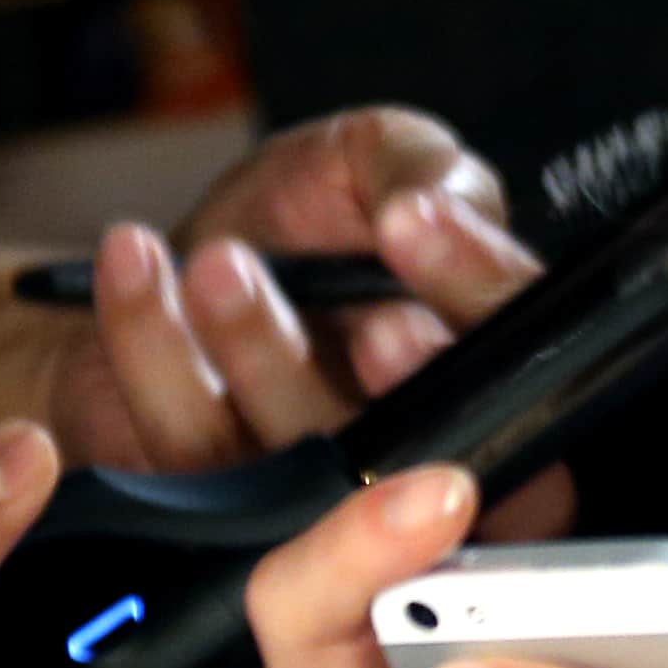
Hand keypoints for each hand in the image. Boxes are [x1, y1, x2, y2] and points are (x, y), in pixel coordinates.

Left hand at [51, 108, 544, 473]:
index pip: (529, 352)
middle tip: (366, 314)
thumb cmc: (295, 220)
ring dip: (260, 349)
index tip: (416, 222)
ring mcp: (311, 496)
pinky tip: (137, 261)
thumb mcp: (370, 158)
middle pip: (440, 444)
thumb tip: (437, 203)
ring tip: (221, 261)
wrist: (170, 264)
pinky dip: (153, 346)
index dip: (475, 289)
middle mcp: (413, 447)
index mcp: (486, 361)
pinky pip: (187, 455)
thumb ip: (421, 164)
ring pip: (305, 459)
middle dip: (400, 371)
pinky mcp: (209, 509)